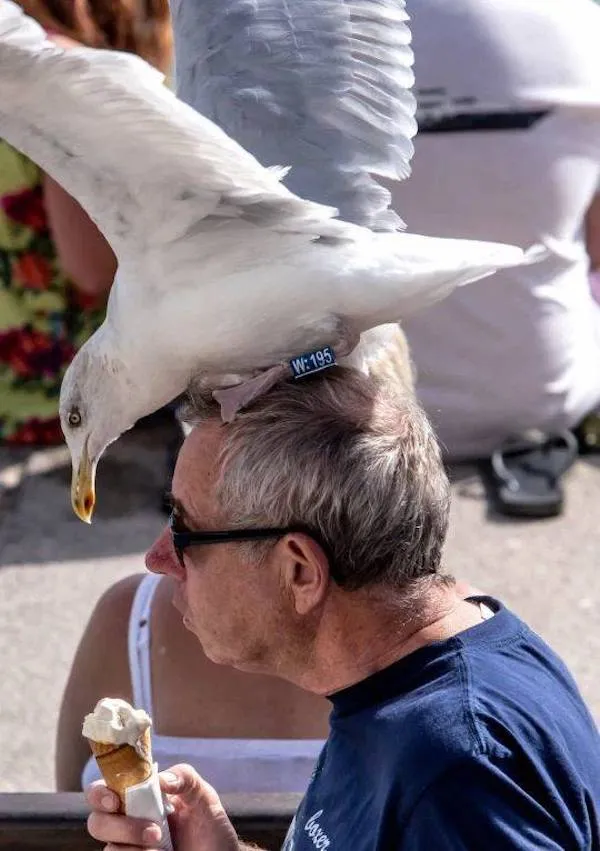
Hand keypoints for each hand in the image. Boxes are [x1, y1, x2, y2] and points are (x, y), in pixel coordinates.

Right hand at [86, 763, 240, 850]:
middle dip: (121, 827)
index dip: (99, 794)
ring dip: (133, 848)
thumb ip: (184, 777)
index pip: (103, 791)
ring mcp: (129, 847)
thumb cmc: (209, 824)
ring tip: (161, 847)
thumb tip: (161, 779)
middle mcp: (126, 822)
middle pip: (97, 823)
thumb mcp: (202, 795)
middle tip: (154, 831)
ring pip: (109, 849)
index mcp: (137, 798)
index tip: (114, 801)